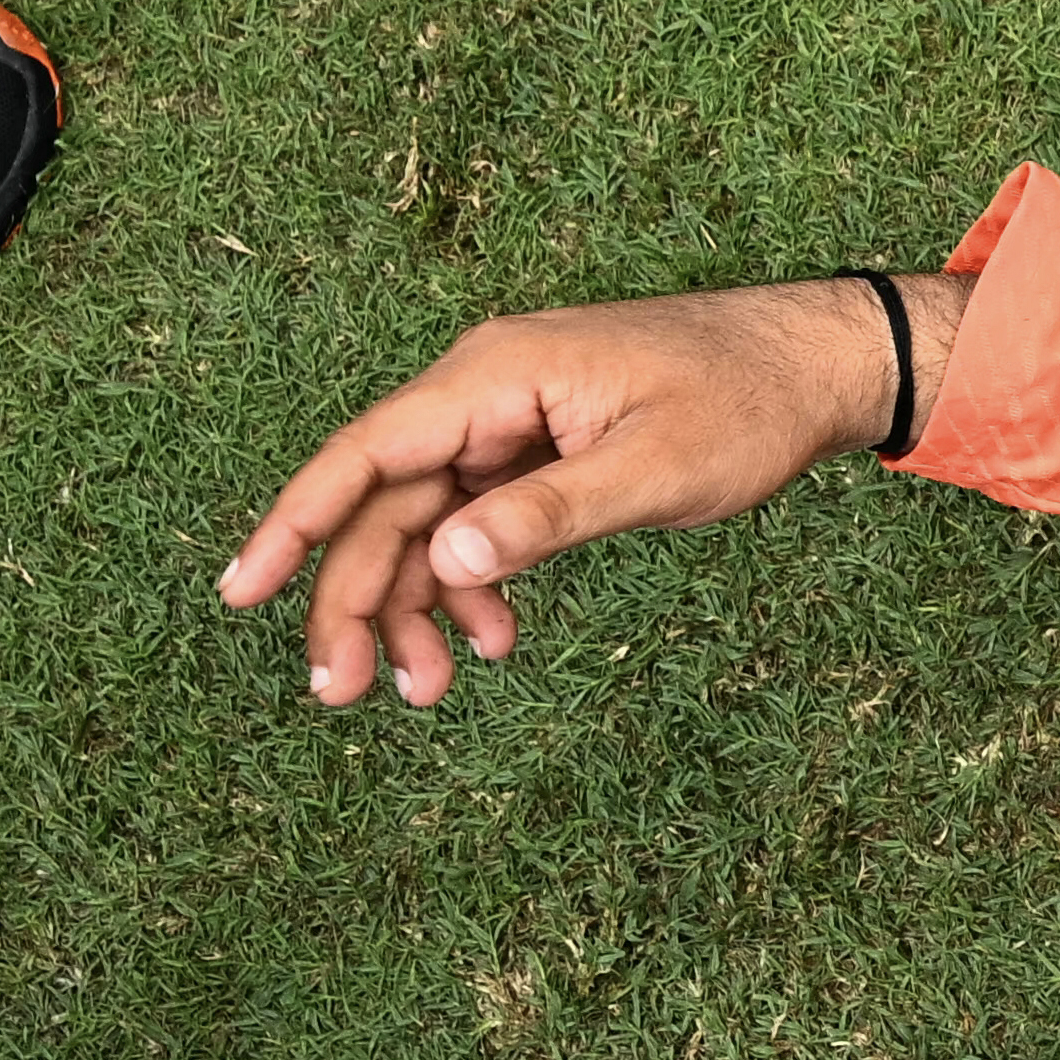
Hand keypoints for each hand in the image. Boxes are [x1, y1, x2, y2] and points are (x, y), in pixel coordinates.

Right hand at [221, 278, 912, 703]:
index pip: (367, 453)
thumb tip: (448, 560)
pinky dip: (473, 588)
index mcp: (498, 375)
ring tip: (427, 692)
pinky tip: (494, 644)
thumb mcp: (656, 468)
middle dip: (355, 598)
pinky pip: (476, 528)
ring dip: (414, 608)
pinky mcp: (537, 458)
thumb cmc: (745, 402)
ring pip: (425, 526)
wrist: (815, 366)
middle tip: (339, 693)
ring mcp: (510, 428)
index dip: (296, 521)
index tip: (244, 591)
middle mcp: (486, 395)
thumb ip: (549, 515)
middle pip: (385, 504)